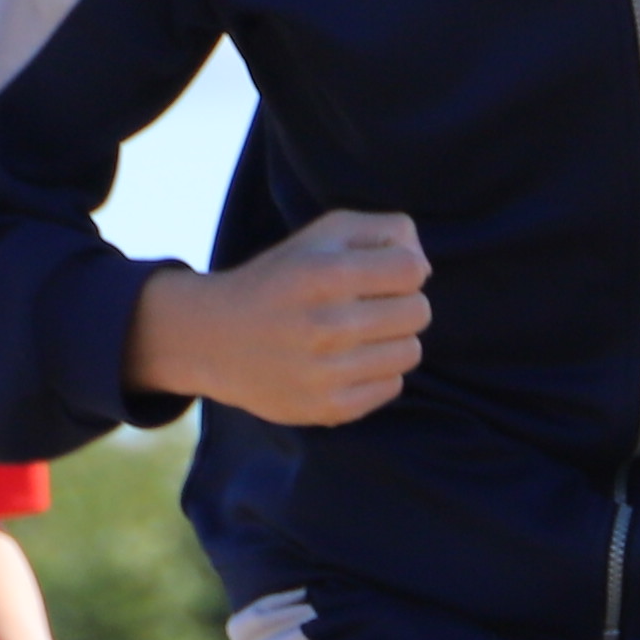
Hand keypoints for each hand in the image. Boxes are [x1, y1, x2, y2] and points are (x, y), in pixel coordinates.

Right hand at [135, 209, 431, 427]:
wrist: (215, 339)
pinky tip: (347, 362)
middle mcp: (326, 325)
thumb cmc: (282, 278)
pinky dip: (377, 373)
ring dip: (392, 340)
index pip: (412, 270)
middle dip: (402, 303)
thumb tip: (425, 269)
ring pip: (410, 352)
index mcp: (325, 275)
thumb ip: (385, 231)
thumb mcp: (323, 234)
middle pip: (419, 312)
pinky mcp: (328, 408)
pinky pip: (392, 386)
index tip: (379, 274)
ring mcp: (327, 373)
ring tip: (358, 334)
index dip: (403, 269)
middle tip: (368, 305)